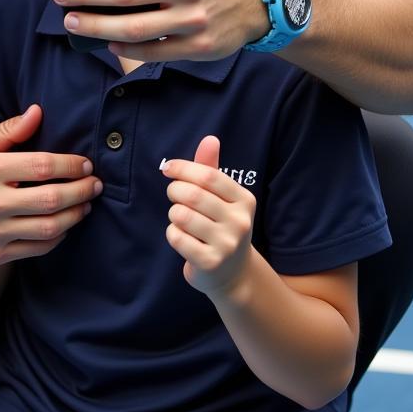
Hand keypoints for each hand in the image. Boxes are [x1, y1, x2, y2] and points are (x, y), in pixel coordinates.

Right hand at [0, 105, 101, 265]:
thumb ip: (8, 129)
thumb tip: (38, 112)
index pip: (41, 166)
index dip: (70, 165)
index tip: (85, 164)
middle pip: (51, 198)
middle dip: (81, 190)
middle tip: (95, 184)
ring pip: (48, 227)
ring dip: (75, 215)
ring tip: (86, 204)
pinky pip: (36, 248)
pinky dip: (57, 237)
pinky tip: (64, 224)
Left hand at [163, 135, 255, 296]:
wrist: (233, 273)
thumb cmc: (221, 225)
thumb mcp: (221, 197)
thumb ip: (211, 168)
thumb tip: (210, 138)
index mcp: (244, 199)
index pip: (208, 176)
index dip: (183, 168)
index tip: (168, 168)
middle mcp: (240, 221)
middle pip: (192, 194)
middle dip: (174, 191)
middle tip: (174, 196)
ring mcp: (227, 244)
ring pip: (181, 215)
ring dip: (173, 214)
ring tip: (182, 219)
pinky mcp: (210, 262)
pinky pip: (176, 237)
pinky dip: (172, 233)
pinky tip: (183, 238)